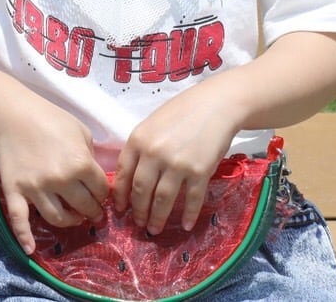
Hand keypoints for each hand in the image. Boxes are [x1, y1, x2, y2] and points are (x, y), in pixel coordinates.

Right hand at [0, 111, 109, 254]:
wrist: (12, 114)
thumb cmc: (50, 118)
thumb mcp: (81, 131)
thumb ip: (90, 156)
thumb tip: (94, 177)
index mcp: (80, 164)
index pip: (102, 190)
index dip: (104, 193)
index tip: (101, 192)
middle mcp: (60, 181)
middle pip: (84, 207)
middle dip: (92, 210)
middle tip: (92, 210)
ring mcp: (36, 189)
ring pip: (58, 218)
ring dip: (70, 221)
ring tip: (74, 217)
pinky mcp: (15, 191)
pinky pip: (19, 219)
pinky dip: (24, 237)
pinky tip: (29, 250)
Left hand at [114, 86, 240, 233]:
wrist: (215, 106)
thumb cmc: (181, 112)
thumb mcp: (151, 125)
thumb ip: (140, 148)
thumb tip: (131, 176)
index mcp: (138, 140)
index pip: (123, 174)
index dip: (120, 195)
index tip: (120, 209)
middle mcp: (154, 154)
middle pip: (141, 190)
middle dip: (138, 211)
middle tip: (138, 224)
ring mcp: (177, 164)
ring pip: (163, 199)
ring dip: (158, 218)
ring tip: (155, 229)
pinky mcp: (200, 171)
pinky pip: (191, 199)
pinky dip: (188, 215)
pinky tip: (185, 225)